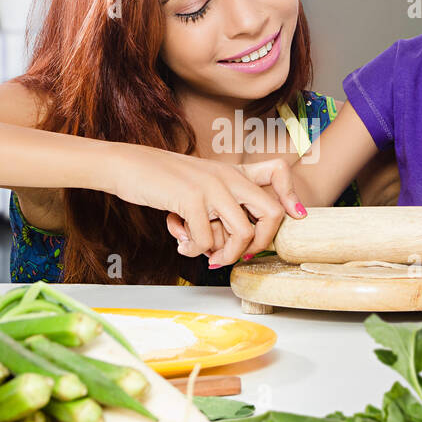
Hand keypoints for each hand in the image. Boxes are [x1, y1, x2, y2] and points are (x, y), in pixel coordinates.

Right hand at [107, 147, 302, 266]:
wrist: (128, 165)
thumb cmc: (163, 181)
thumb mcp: (200, 183)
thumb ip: (221, 202)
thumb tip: (237, 244)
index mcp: (233, 172)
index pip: (279, 171)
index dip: (291, 196)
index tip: (294, 216)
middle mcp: (228, 177)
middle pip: (271, 213)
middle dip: (260, 243)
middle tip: (241, 255)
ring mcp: (211, 187)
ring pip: (243, 234)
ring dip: (226, 254)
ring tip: (206, 254)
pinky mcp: (191, 199)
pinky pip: (207, 240)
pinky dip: (195, 250)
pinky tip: (182, 242)